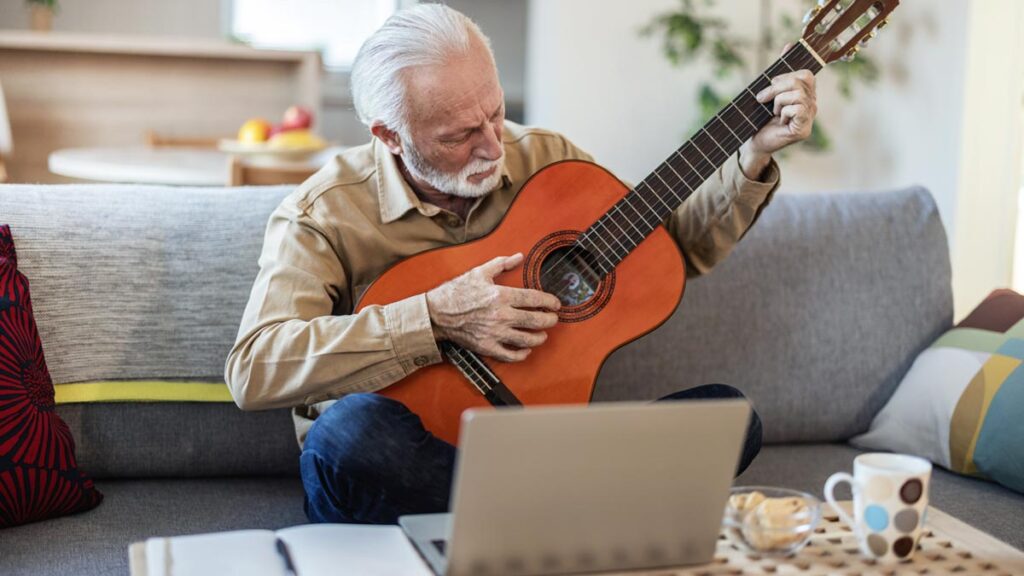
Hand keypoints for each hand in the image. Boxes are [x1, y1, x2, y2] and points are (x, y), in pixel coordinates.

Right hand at [426, 253, 560, 361]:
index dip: (550, 302)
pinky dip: (522, 354)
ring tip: (542, 334)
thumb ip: (502, 263)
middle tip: (553, 319)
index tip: (555, 304)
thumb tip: (519, 257)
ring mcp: (494, 333)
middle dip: (550, 320)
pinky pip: (510, 355)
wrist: (436, 313)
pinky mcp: (486, 347)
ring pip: (527, 340)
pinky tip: (526, 350)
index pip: (534, 299)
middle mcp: (501, 315)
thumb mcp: (479, 272)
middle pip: (536, 321)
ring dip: (539, 337)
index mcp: (501, 295)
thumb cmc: (456, 292)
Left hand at [740, 47, 817, 176]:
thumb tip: (789, 45)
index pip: (806, 75)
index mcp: (806, 94)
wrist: (753, 141)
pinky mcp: (804, 130)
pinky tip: (779, 121)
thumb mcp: (770, 91)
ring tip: (773, 112)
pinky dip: (784, 113)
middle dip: (777, 88)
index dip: (786, 76)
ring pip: (798, 95)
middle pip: (801, 82)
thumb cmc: (761, 117)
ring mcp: (810, 118)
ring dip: (778, 102)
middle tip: (762, 99)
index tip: (770, 85)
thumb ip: (781, 70)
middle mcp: (812, 105)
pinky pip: (798, 109)